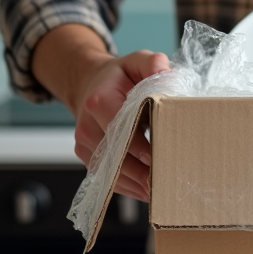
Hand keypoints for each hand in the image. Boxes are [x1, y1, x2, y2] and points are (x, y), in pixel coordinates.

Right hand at [70, 50, 169, 201]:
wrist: (90, 85)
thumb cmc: (119, 77)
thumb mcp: (136, 61)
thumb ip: (151, 62)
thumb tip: (163, 69)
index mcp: (99, 101)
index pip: (121, 128)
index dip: (141, 146)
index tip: (161, 157)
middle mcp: (87, 125)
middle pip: (116, 155)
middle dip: (142, 172)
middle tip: (167, 182)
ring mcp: (85, 145)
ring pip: (111, 172)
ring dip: (136, 185)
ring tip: (161, 193)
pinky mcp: (88, 157)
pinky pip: (107, 177)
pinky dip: (128, 187)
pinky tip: (147, 192)